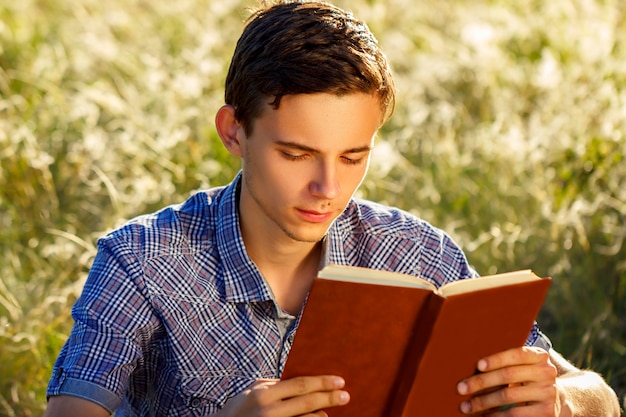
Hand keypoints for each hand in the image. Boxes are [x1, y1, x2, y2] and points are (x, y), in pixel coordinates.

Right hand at [215, 375, 349, 416]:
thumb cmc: (238, 409)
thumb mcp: (251, 391)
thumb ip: (274, 385)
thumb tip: (301, 381)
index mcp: (263, 394)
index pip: (300, 385)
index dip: (322, 383)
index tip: (339, 381)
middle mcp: (269, 411)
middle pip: (308, 402)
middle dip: (330, 398)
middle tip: (346, 396)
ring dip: (321, 416)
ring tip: (329, 411)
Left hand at [456, 347, 567, 415]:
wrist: (559, 399)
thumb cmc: (529, 377)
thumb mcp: (525, 365)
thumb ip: (508, 360)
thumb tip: (473, 364)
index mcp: (539, 356)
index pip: (517, 354)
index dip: (497, 359)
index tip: (478, 365)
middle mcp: (547, 372)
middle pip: (508, 375)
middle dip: (481, 382)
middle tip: (460, 388)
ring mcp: (548, 393)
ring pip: (508, 396)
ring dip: (483, 402)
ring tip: (466, 406)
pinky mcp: (546, 412)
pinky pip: (514, 414)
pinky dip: (495, 416)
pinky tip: (483, 416)